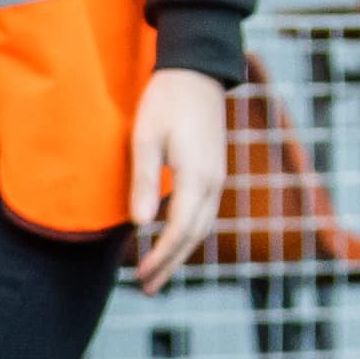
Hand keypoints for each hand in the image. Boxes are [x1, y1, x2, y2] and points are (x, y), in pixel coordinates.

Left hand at [126, 66, 229, 290]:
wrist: (197, 70)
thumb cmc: (165, 100)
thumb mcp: (146, 138)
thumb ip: (144, 181)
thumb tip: (141, 225)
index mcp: (197, 177)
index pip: (179, 231)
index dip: (161, 258)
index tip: (142, 277)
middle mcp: (213, 182)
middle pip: (194, 236)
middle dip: (171, 265)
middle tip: (148, 288)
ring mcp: (218, 176)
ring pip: (202, 226)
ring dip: (181, 252)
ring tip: (158, 271)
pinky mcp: (215, 169)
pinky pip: (204, 211)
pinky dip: (188, 232)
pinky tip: (171, 237)